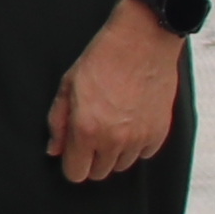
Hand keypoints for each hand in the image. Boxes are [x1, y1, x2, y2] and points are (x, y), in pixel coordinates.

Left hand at [44, 11, 180, 183]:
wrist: (143, 40)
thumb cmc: (103, 58)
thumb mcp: (68, 85)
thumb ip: (58, 122)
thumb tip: (55, 149)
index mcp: (86, 129)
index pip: (76, 174)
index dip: (72, 163)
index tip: (74, 151)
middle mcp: (113, 140)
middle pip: (99, 173)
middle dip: (92, 158)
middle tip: (93, 132)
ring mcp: (139, 138)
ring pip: (122, 165)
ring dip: (115, 151)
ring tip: (114, 123)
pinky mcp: (159, 132)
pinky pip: (144, 153)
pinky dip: (138, 143)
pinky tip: (132, 120)